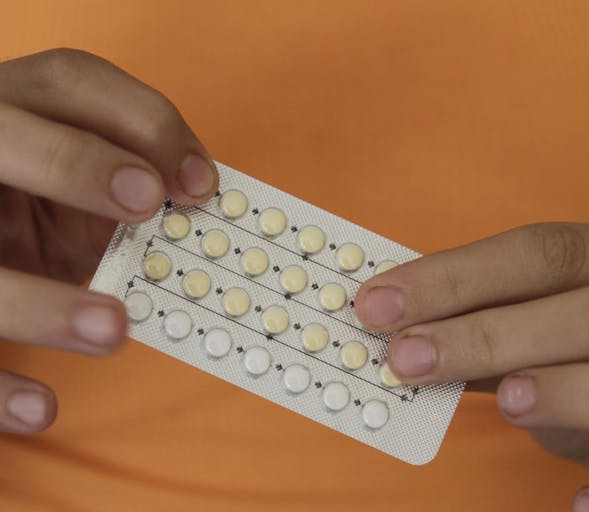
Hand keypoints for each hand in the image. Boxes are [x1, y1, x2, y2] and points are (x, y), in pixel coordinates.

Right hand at [0, 49, 216, 433]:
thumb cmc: (51, 206)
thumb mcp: (91, 185)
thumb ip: (138, 182)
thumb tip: (211, 207)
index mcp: (18, 106)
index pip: (70, 80)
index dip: (141, 123)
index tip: (201, 184)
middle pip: (1, 135)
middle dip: (73, 164)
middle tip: (147, 204)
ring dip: (39, 300)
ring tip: (112, 329)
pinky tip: (43, 409)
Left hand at [356, 223, 588, 510]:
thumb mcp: (561, 338)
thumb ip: (496, 328)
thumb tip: (400, 327)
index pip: (557, 249)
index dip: (461, 275)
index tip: (382, 302)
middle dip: (493, 332)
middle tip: (407, 357)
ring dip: (580, 391)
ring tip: (506, 403)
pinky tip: (585, 507)